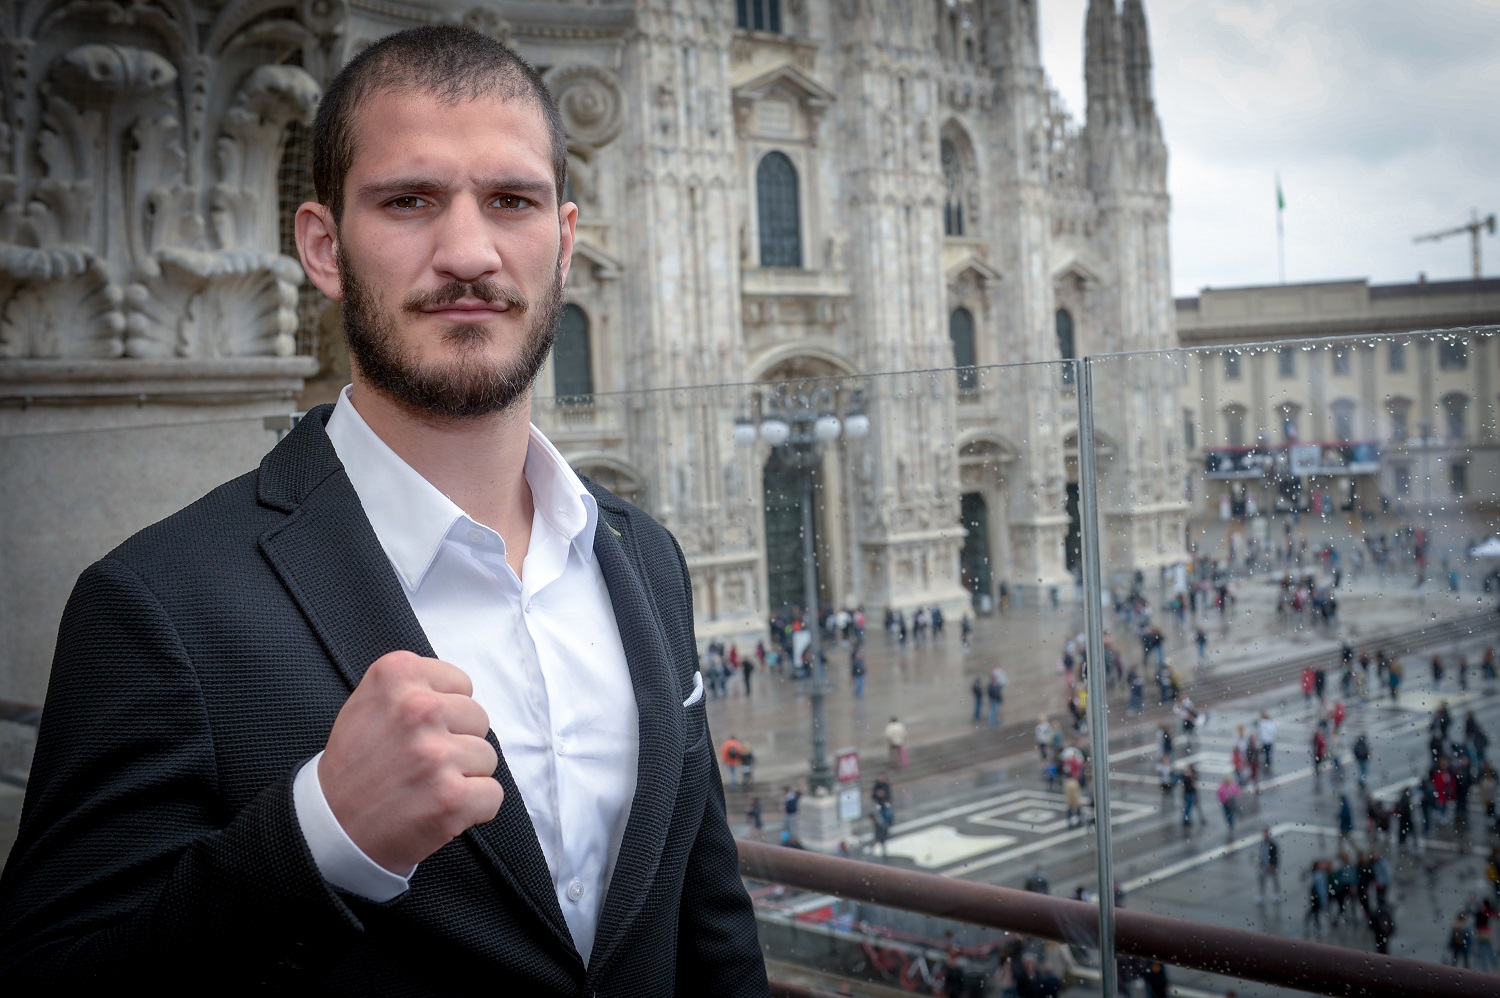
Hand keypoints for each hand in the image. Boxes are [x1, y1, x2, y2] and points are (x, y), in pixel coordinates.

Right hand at [319, 651, 502, 873]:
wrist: (330, 827)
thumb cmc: (355, 765)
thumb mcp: (370, 702)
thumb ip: (414, 686)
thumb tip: (461, 690)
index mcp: (397, 674)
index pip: (461, 684)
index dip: (446, 712)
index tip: (419, 731)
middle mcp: (417, 708)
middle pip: (478, 718)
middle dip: (457, 741)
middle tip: (420, 763)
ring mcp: (436, 754)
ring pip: (488, 757)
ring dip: (464, 776)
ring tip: (425, 786)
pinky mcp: (452, 798)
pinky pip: (493, 795)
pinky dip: (474, 808)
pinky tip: (439, 809)